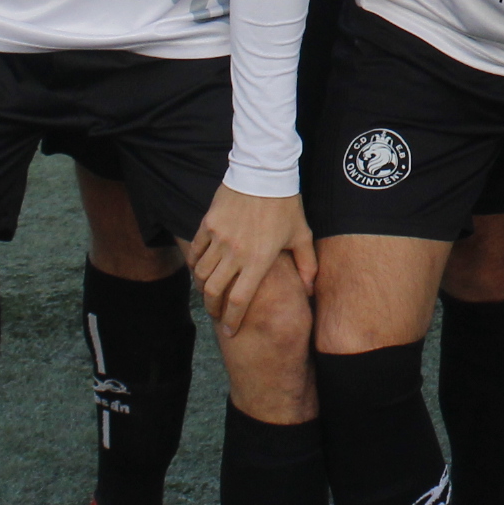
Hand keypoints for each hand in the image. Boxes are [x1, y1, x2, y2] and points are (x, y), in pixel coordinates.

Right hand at [187, 187, 315, 330]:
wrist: (265, 172)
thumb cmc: (286, 205)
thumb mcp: (302, 235)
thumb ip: (307, 265)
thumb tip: (308, 291)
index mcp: (259, 260)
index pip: (239, 301)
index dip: (233, 321)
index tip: (231, 332)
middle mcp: (235, 253)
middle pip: (214, 292)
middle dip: (212, 309)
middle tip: (216, 314)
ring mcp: (218, 238)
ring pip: (200, 273)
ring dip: (202, 287)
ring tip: (208, 292)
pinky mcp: (208, 224)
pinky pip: (195, 251)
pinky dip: (194, 264)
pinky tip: (199, 269)